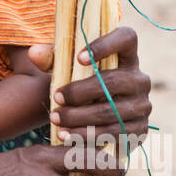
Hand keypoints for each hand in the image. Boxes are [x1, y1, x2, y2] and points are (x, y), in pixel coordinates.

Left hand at [27, 26, 150, 143]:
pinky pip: (113, 134)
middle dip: (81, 91)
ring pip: (111, 111)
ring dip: (79, 117)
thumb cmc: (80, 86)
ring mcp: (142, 106)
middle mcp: (140, 79)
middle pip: (114, 81)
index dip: (106, 45)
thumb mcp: (66, 70)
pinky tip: (67, 136)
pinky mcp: (139, 130)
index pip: (126, 38)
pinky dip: (88, 136)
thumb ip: (50, 59)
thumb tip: (33, 52)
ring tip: (56, 119)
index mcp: (127, 56)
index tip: (78, 58)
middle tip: (57, 97)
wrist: (96, 120)